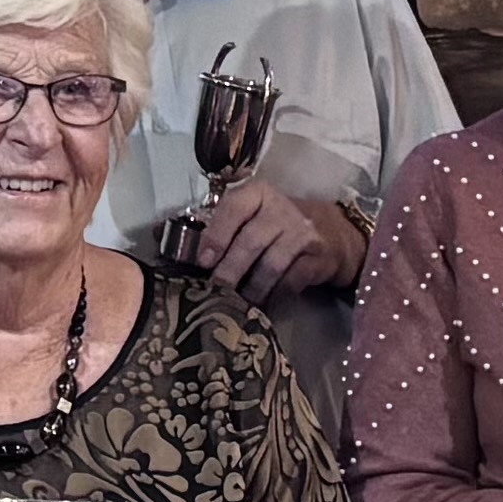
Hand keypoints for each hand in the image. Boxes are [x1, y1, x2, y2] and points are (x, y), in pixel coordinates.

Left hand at [182, 183, 364, 302]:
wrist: (335, 234)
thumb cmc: (281, 225)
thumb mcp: (255, 213)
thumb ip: (220, 225)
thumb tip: (167, 239)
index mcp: (259, 193)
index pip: (234, 208)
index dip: (216, 235)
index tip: (203, 261)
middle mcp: (282, 209)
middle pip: (249, 243)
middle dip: (228, 272)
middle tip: (213, 294)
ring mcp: (303, 233)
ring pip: (269, 267)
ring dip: (250, 290)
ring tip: (235, 306)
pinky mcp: (318, 258)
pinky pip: (290, 283)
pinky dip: (273, 298)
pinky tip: (262, 308)